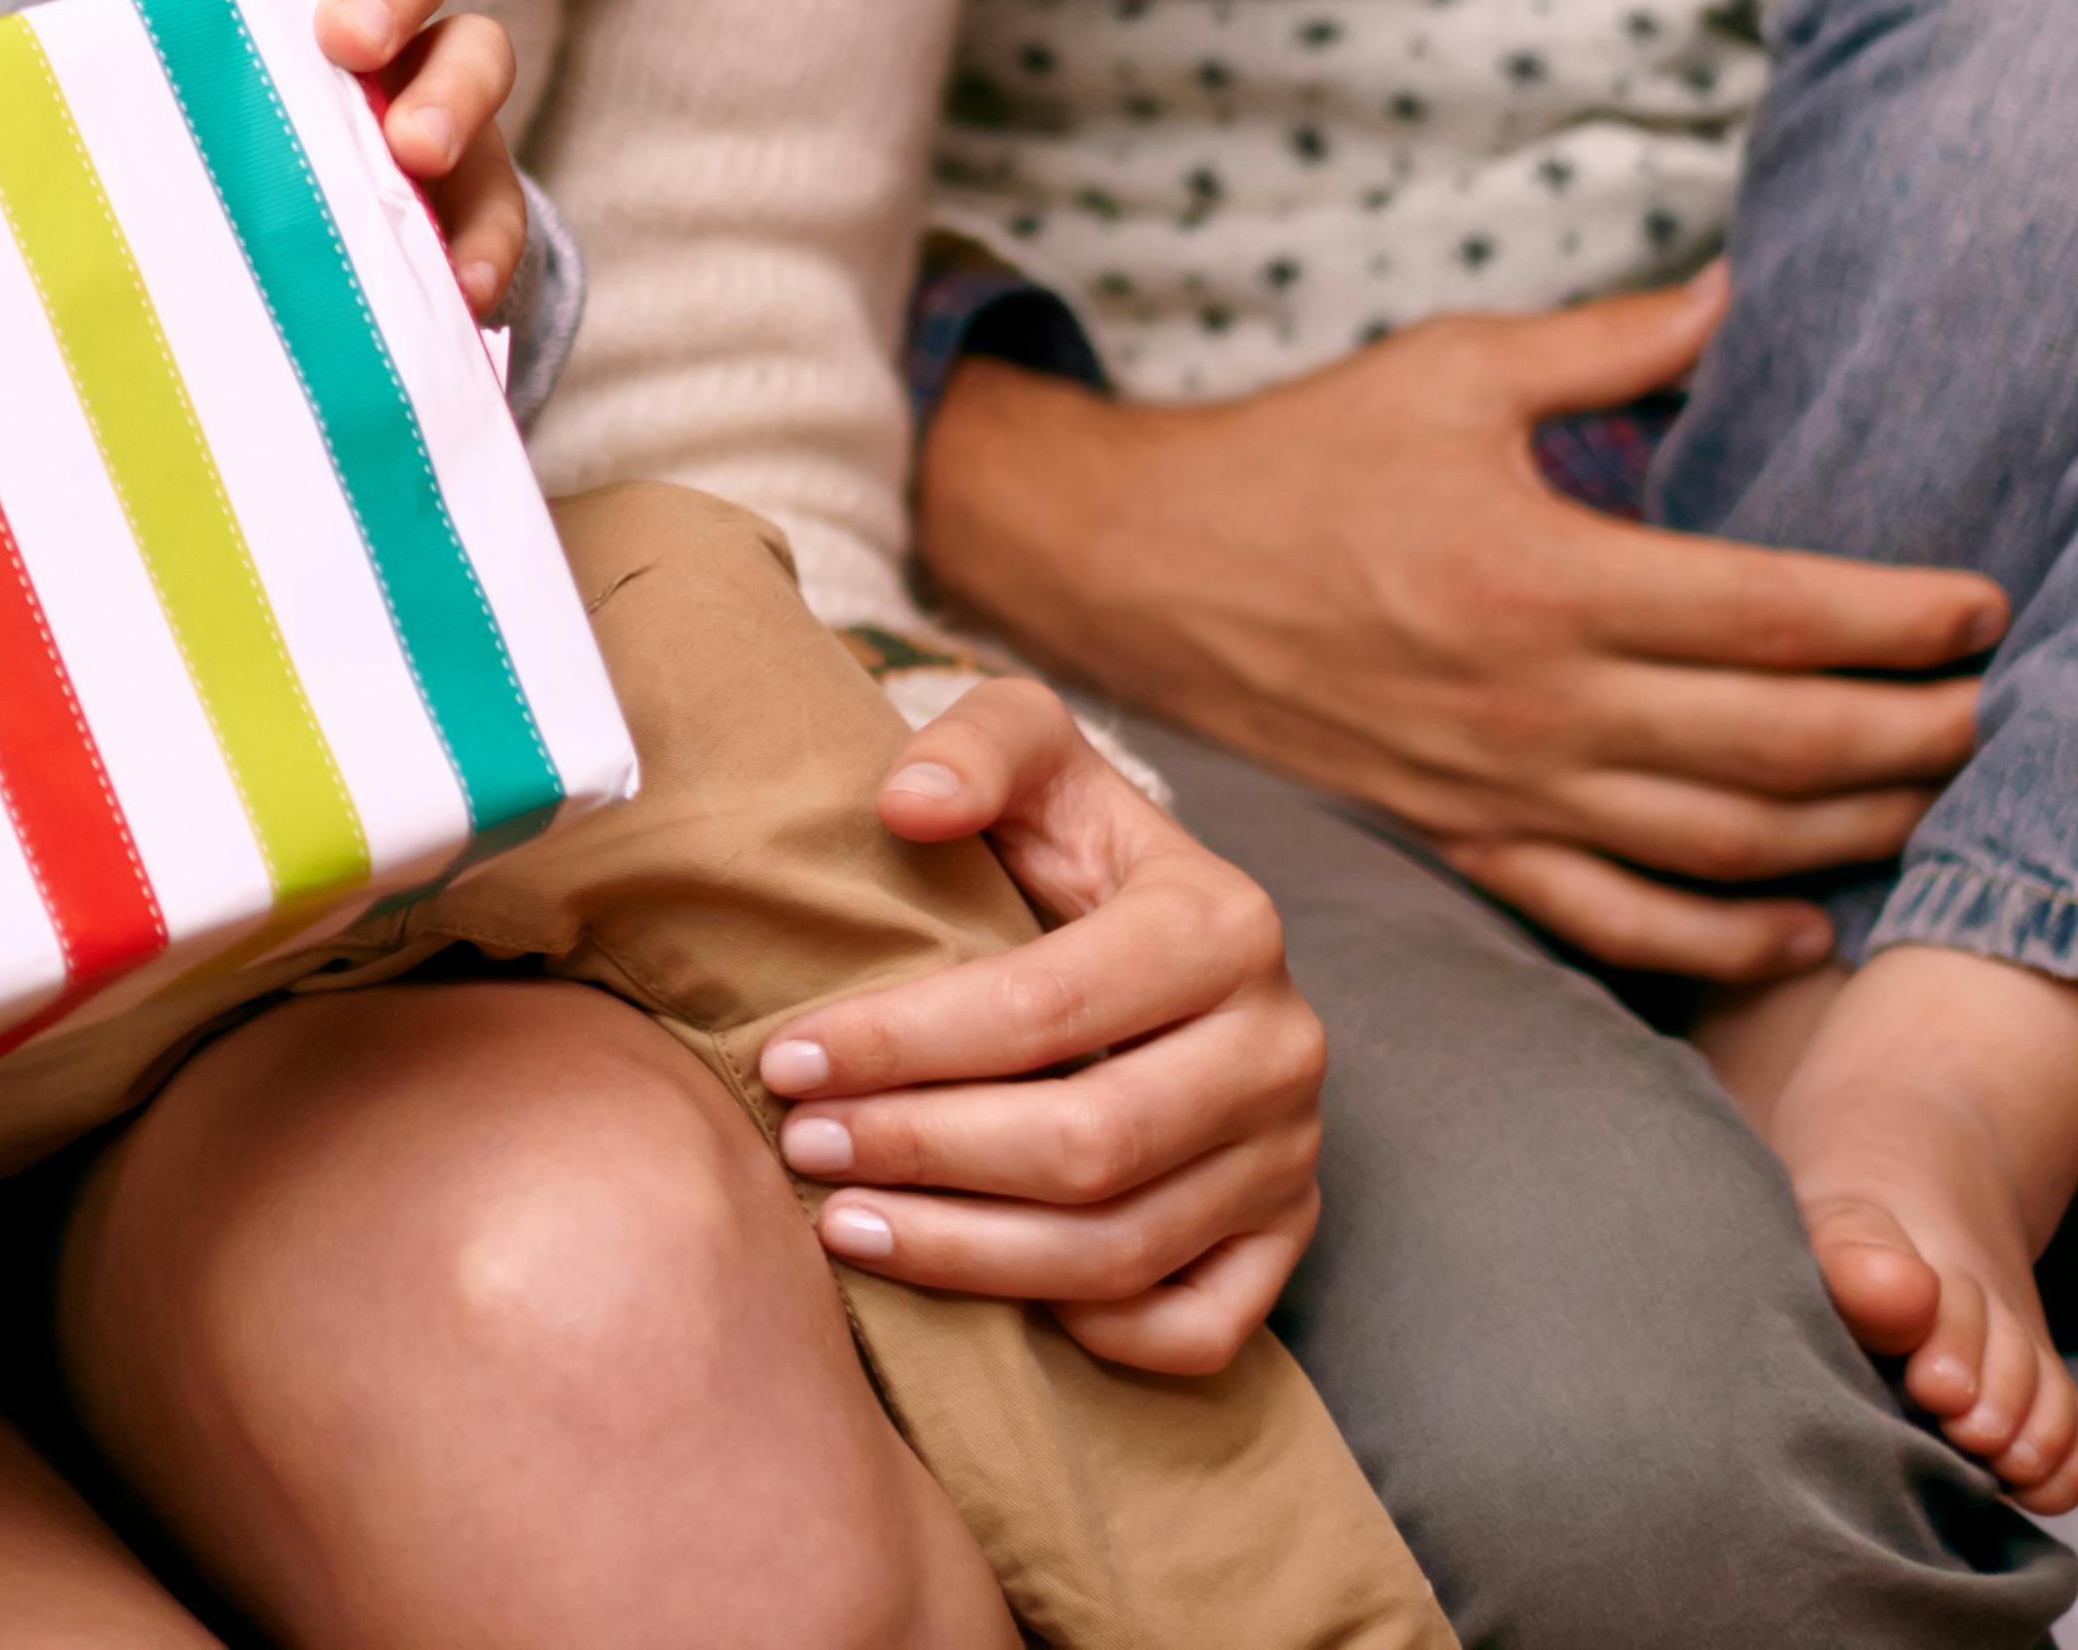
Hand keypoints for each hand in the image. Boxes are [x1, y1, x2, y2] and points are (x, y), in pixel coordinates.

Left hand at [188, 0, 525, 317]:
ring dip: (453, 111)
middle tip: (351, 45)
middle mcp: (421, 54)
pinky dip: (485, 253)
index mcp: (360, 4)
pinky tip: (461, 285)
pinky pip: (499, 227)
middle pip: (446, 9)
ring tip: (414, 153)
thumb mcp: (221, 41)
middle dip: (399, 11)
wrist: (275, 244)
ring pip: (482, 93)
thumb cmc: (246, 112)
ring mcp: (457, 136)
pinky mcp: (472, 223)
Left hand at [754, 678, 1326, 1371]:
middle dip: (921, 1154)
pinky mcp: (1285, 1235)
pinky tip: (988, 1298)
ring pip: (1121, 1249)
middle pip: (1085, 1144)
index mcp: (1224, 921)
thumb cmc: (1067, 840)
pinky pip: (1197, 1331)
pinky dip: (1093, 1330)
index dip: (901, 1042)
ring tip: (842, 1222)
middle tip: (805, 1147)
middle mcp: (1280, 1046)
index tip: (786, 1057)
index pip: (1043, 1007)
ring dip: (965, 1254)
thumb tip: (908, 802)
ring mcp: (1291, 1153)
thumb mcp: (1032, 751)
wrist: (1162, 922)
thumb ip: (975, 746)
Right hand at [915, 277, 1996, 980]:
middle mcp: (1536, 703)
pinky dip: (1722, 942)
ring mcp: (1501, 792)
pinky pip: (1616, 921)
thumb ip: (1612, 342)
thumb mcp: (1455, 367)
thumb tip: (1744, 292)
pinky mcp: (1465, 845)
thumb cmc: (1306, 454)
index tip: (1984, 605)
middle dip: (1913, 733)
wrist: (1146, 572)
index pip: (1774, 616)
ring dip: (1850, 830)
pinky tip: (1803, 930)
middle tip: (1998, 708)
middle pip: (1778, 746)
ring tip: (1939, 797)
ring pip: (1721, 844)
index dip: (1900, 619)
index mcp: (1543, 574)